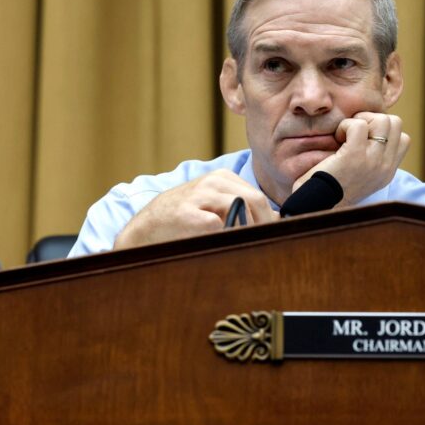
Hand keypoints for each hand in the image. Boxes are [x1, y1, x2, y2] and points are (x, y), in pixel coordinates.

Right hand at [113, 170, 277, 248]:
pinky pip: (216, 224)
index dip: (268, 219)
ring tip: (243, 247)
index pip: (259, 197)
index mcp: (223, 177)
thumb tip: (276, 219)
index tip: (270, 237)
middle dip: (262, 225)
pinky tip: (220, 245)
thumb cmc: (186, 217)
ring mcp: (199, 195)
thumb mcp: (215, 204)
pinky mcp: (186, 212)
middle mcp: (213, 181)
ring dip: (246, 231)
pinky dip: (224, 236)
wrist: (148, 225)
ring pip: (240, 208)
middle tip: (262, 245)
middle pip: (254, 200)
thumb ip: (243, 207)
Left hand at [292, 112, 409, 205]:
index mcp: (388, 172)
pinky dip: (345, 126)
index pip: (404, 138)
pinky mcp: (355, 155)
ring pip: (382, 120)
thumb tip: (371, 133)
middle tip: (355, 133)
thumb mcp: (362, 178)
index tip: (365, 138)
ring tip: (346, 135)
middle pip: (396, 123)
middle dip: (374, 120)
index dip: (384, 131)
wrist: (318, 207)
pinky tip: (337, 139)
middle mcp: (385, 166)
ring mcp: (373, 161)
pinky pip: (358, 125)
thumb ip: (373, 160)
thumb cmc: (332, 190)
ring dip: (361, 121)